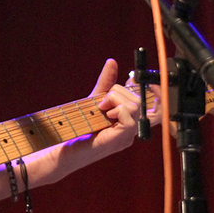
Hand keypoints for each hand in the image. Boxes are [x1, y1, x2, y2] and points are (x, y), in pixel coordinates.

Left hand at [34, 58, 140, 185]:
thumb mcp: (93, 100)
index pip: (150, 105)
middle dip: (118, 93)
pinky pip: (129, 116)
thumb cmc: (77, 128)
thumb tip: (112, 62)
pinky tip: (104, 114)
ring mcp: (126, 137)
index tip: (129, 82)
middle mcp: (130, 132)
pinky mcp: (119, 139)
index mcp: (128, 123)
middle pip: (138, 100)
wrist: (63, 150)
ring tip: (101, 108)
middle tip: (101, 103)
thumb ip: (106, 83)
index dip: (149, 91)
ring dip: (114, 99)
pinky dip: (115, 108)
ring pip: (134, 106)